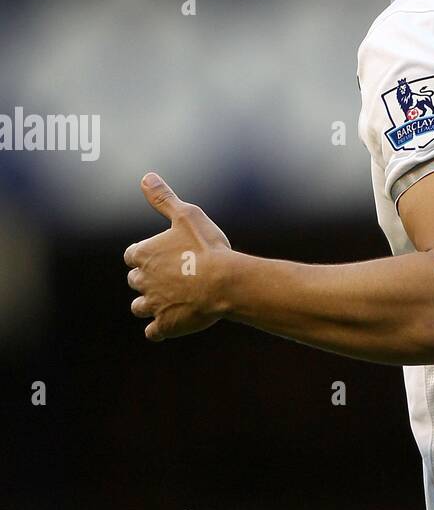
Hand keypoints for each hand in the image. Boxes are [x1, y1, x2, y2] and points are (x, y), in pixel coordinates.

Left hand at [124, 173, 231, 341]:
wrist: (225, 282)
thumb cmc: (207, 247)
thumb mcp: (186, 215)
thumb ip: (163, 198)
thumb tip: (146, 177)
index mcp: (144, 254)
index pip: (132, 256)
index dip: (144, 256)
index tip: (159, 256)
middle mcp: (143, 280)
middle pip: (135, 281)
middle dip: (147, 280)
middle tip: (169, 278)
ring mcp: (153, 305)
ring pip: (139, 308)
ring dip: (148, 305)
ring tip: (167, 301)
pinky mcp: (166, 325)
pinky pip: (153, 332)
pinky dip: (158, 329)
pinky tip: (171, 324)